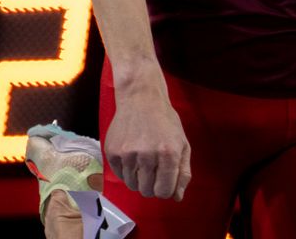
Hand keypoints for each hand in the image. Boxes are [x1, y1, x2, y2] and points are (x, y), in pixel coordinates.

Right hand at [103, 81, 190, 200]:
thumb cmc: (165, 121)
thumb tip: (176, 197)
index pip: (164, 192)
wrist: (140, 97)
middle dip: (152, 186)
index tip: (164, 180)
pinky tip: (131, 157)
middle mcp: (146, 155)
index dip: (165, 190)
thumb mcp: (182, 144)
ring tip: (142, 163)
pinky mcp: (112, 151)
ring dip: (138, 179)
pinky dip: (126, 172)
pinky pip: (119, 176)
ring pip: (132, 186)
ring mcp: (127, 153)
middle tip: (153, 171)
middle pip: (147, 191)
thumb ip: (183, 173)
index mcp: (167, 154)